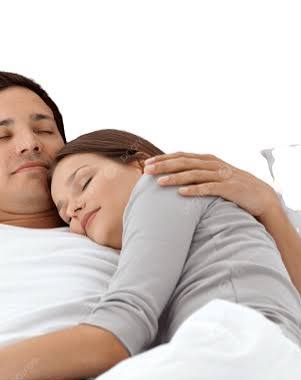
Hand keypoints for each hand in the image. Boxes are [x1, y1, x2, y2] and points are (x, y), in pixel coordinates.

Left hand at [143, 151, 280, 219]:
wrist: (261, 195)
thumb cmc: (233, 187)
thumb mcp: (214, 176)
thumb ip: (197, 174)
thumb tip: (175, 176)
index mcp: (208, 160)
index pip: (182, 156)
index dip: (164, 159)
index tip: (147, 163)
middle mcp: (213, 164)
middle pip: (185, 162)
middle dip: (164, 165)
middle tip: (146, 170)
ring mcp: (221, 175)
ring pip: (194, 174)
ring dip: (175, 178)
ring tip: (159, 183)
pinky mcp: (228, 188)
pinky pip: (208, 188)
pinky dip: (194, 190)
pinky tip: (181, 194)